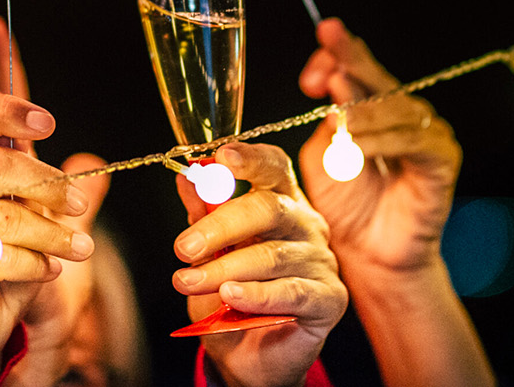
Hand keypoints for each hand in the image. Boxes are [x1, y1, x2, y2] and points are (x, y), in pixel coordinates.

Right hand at [0, 93, 92, 377]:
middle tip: (77, 205)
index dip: (6, 112)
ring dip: (49, 234)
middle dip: (44, 183)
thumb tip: (92, 163)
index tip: (48, 124)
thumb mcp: (38, 216)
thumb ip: (56, 186)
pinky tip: (44, 269)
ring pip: (0, 216)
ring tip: (77, 248)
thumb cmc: (6, 259)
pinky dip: (32, 264)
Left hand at [172, 143, 347, 386]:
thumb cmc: (230, 295)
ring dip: (224, 269)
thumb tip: (186, 180)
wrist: (248, 355)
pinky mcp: (329, 297)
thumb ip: (202, 215)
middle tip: (184, 247)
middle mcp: (305, 223)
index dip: (250, 159)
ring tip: (188, 281)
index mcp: (280, 200)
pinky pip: (291, 291)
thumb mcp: (208, 253)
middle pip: (267, 209)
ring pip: (271, 255)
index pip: (272, 167)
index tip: (222, 157)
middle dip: (220, 226)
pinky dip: (256, 294)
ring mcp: (321, 260)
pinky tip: (231, 296)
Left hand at [297, 18, 460, 271]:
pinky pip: (414, 141)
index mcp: (371, 106)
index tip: (311, 61)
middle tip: (327, 52)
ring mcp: (426, 133)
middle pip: (378, 77)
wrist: (366, 254)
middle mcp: (403, 113)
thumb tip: (330, 79)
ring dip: (363, 112)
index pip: (356, 67)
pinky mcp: (442, 160)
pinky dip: (384, 141)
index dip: (336, 56)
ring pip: (396, 108)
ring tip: (337, 121)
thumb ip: (327, 118)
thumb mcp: (323, 154)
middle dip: (350, 61)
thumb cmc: (344, 204)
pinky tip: (359, 145)